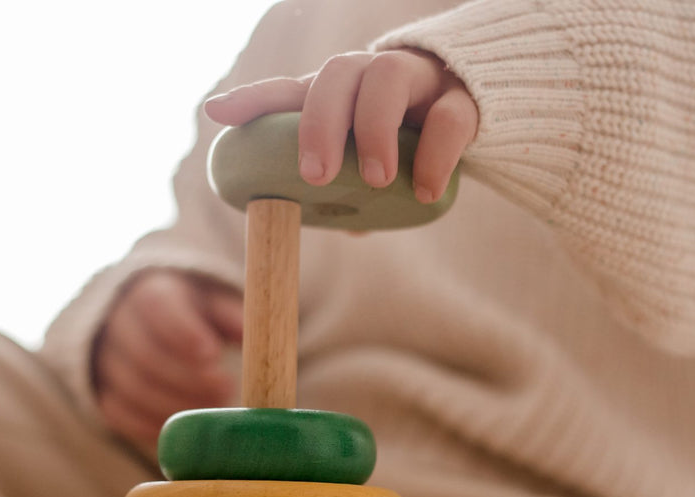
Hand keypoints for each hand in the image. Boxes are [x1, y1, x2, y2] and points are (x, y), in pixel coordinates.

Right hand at [92, 270, 242, 451]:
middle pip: (145, 354)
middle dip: (188, 378)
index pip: (157, 307)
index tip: (213, 353)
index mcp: (149, 293)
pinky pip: (120, 413)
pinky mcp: (102, 391)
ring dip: (177, 404)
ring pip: (133, 388)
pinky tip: (185, 429)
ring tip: (215, 408)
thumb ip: (231, 316)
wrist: (149, 323)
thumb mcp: (214, 304)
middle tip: (227, 389)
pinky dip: (152, 425)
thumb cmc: (193, 313)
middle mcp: (118, 323)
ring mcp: (105, 360)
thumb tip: (251, 333)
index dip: (183, 332)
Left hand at [204, 48, 476, 204]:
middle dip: (320, 123)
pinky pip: (447, 117)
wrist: (476, 119)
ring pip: (388, 77)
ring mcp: (419, 81)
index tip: (218, 114)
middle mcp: (373, 75)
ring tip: (376, 180)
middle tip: (316, 175)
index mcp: (341, 94)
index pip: (291, 90)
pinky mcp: (463, 101)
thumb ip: (340, 188)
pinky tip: (423, 192)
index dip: (254, 99)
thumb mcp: (364, 166)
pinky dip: (433, 155)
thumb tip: (316, 224)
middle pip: (337, 74)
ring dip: (374, 129)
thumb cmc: (405, 145)